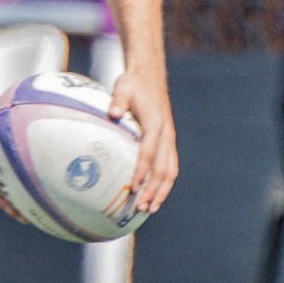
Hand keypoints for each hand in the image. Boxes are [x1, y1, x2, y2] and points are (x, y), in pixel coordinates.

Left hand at [109, 62, 178, 214]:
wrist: (149, 75)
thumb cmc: (133, 83)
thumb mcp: (122, 88)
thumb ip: (118, 101)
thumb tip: (113, 113)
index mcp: (155, 124)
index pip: (148, 153)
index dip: (141, 171)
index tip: (132, 187)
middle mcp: (166, 134)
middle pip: (163, 168)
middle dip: (154, 190)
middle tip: (142, 207)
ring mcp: (169, 138)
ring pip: (170, 170)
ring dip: (162, 190)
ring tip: (151, 207)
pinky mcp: (168, 139)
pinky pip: (170, 165)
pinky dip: (164, 181)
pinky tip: (154, 192)